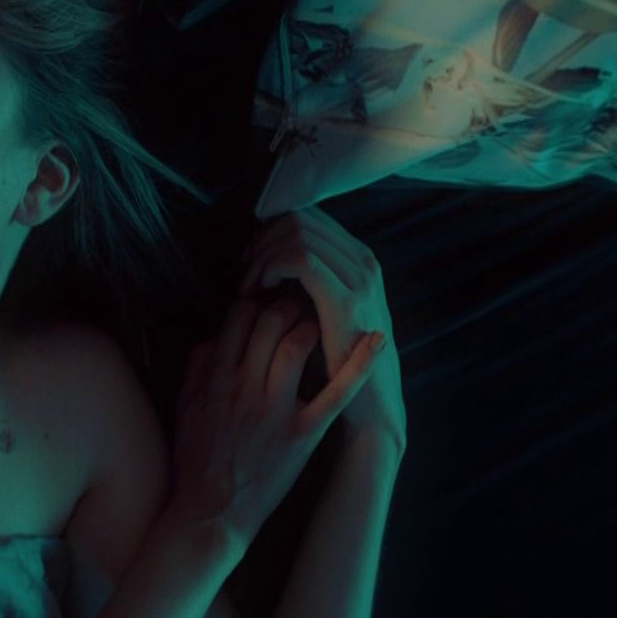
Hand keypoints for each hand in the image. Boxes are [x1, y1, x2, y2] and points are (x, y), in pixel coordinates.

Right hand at [170, 292, 383, 554]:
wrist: (211, 511)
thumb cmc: (196, 460)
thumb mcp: (185, 408)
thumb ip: (196, 369)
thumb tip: (213, 336)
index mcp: (215, 378)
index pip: (238, 318)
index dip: (257, 300)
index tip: (269, 298)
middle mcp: (244, 386)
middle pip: (270, 322)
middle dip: (288, 304)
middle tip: (300, 303)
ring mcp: (274, 409)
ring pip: (297, 344)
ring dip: (312, 322)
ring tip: (321, 320)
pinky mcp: (303, 433)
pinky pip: (335, 392)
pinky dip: (359, 364)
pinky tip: (376, 340)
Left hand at [240, 206, 406, 453]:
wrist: (370, 401)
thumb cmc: (339, 358)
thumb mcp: (325, 307)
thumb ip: (309, 276)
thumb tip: (265, 246)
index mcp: (359, 258)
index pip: (308, 216)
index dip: (272, 229)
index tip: (251, 256)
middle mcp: (365, 262)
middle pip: (300, 220)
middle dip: (264, 240)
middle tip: (245, 267)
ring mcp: (360, 279)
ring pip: (297, 235)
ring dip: (264, 255)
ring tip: (249, 285)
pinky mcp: (346, 301)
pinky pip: (300, 260)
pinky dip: (271, 268)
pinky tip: (259, 292)